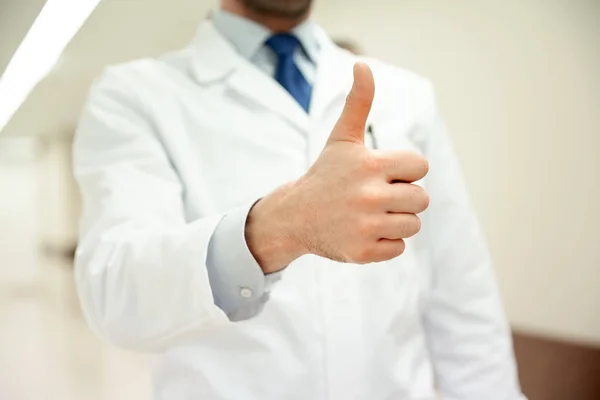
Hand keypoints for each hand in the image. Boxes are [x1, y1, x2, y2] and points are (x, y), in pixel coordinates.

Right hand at [246, 62, 429, 272]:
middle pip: (421, 199)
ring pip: (412, 225)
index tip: (380, 174)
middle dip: (402, 198)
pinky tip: (362, 232)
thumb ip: (358, 103)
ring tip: (368, 215)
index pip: (420, 167)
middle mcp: (369, 196)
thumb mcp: (342, 139)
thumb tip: (361, 64)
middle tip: (372, 197)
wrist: (295, 216)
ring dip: (395, 221)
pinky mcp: (363, 253)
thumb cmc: (326, 174)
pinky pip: (398, 248)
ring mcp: (366, 227)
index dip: (403, 171)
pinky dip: (384, 243)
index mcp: (371, 165)